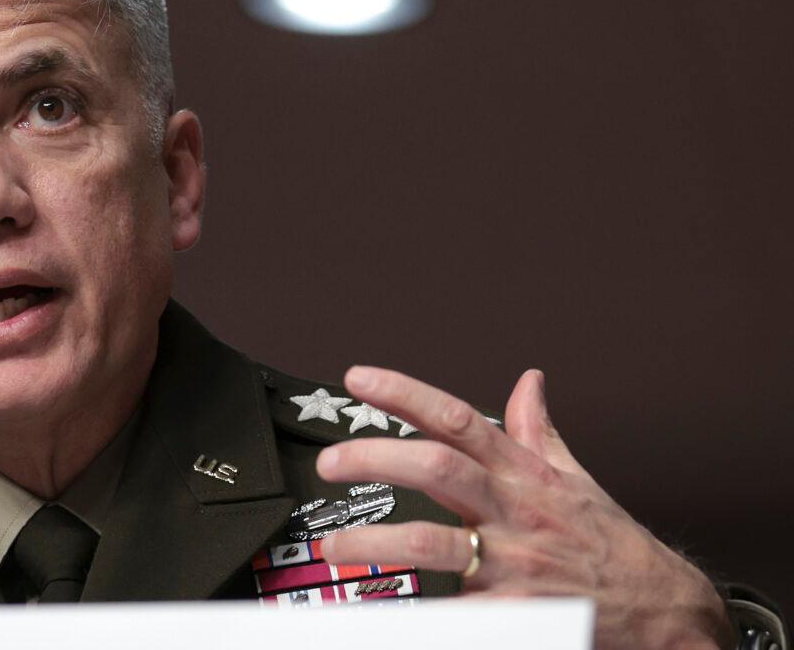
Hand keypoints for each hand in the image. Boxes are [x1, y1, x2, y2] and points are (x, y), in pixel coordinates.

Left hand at [315, 366, 734, 649]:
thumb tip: (528, 381)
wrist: (664, 611)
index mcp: (521, 473)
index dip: (404, 393)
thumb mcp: (575, 478)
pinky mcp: (515, 612)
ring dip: (376, 543)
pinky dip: (418, 615)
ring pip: (432, 542)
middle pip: (436, 467)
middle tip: (330, 461)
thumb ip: (539, 430)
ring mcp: (512, 561)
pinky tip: (380, 613)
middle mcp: (513, 509)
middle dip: (375, 458)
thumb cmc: (611, 543)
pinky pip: (455, 611)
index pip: (455, 418)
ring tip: (336, 544)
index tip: (359, 379)